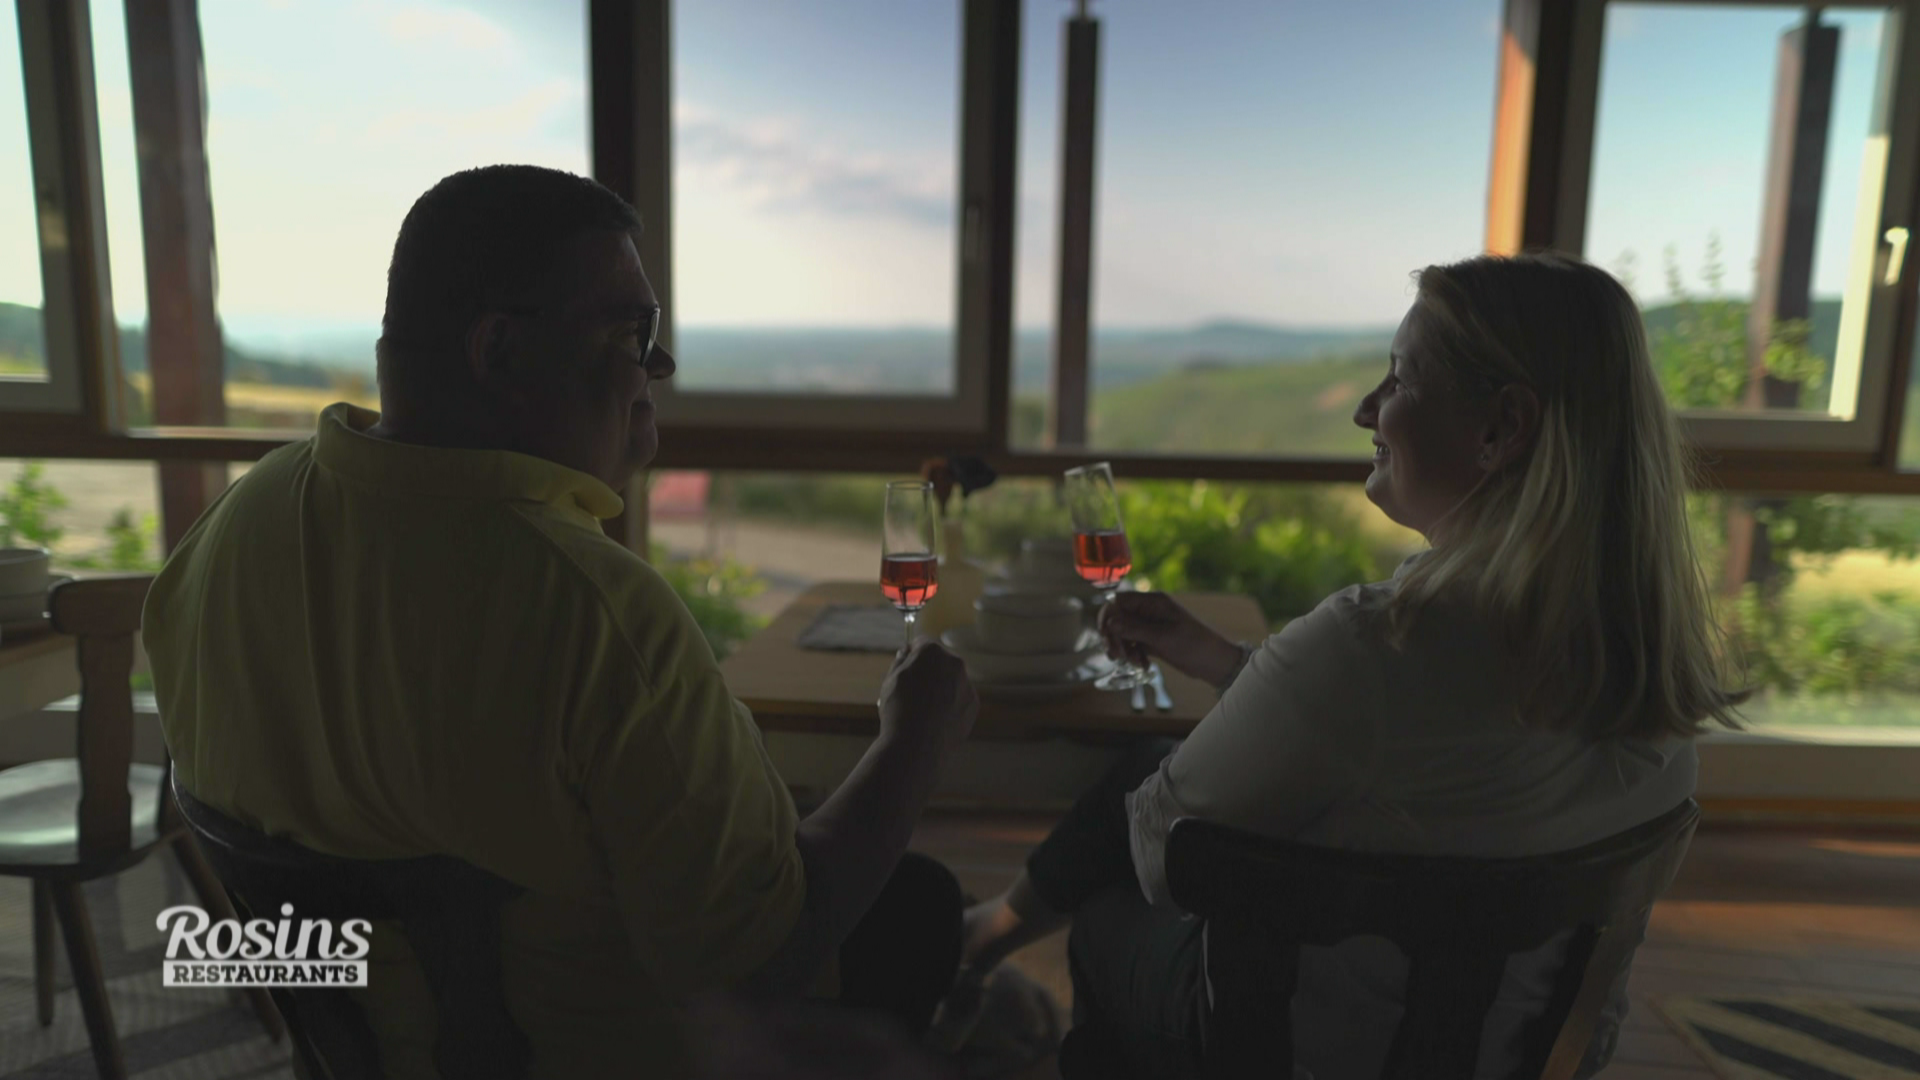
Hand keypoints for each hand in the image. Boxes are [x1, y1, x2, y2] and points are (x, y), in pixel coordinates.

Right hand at [877, 639, 977, 750]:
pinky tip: (936, 719)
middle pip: (939, 661)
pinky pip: (959, 698)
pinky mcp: (973, 704)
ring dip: (941, 688)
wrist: (917, 745)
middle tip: (913, 690)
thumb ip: (900, 662)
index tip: (905, 664)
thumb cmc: (899, 709)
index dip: (912, 653)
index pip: (922, 643)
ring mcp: (967, 684)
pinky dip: (950, 704)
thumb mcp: (890, 680)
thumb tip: (906, 653)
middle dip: (928, 670)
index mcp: (932, 652)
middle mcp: (955, 663)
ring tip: (923, 710)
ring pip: (951, 680)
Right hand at [1098, 591, 1243, 687]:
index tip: (1107, 636)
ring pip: (1122, 634)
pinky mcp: (1152, 640)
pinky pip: (1133, 645)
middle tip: (1118, 656)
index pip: (1118, 601)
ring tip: (1135, 663)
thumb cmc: (1194, 644)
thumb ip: (1135, 628)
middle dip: (1114, 637)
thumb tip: (1110, 621)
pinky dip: (1133, 655)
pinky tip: (1144, 666)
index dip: (1108, 617)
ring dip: (1124, 649)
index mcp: (1152, 602)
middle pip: (1117, 618)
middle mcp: (1148, 611)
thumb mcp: (1163, 637)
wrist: (1214, 662)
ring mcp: (1149, 626)